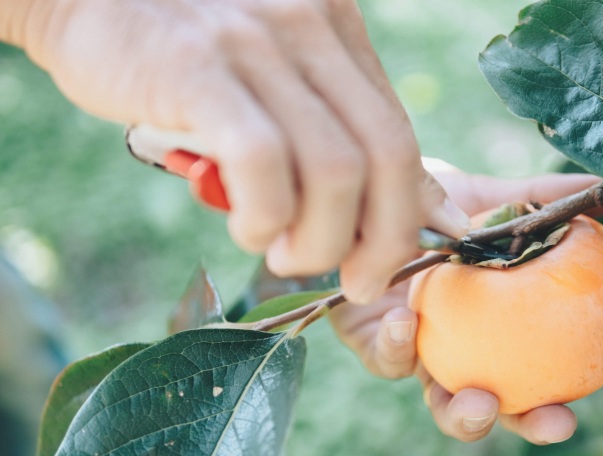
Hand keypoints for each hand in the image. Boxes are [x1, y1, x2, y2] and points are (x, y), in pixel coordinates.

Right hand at [11, 0, 469, 303]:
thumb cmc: (184, 55)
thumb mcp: (274, 76)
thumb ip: (336, 128)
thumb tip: (417, 205)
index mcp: (336, 29)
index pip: (401, 138)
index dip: (404, 216)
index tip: (378, 264)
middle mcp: (309, 27)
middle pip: (387, 157)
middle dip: (381, 241)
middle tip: (350, 280)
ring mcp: (256, 44)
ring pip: (333, 170)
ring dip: (317, 240)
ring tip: (280, 250)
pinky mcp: (197, 66)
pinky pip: (261, 161)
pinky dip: (265, 216)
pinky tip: (246, 227)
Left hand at [330, 158, 602, 443]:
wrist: (358, 198)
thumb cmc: (425, 205)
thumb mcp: (482, 197)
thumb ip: (535, 199)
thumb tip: (601, 190)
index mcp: (498, 322)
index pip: (553, 355)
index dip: (592, 367)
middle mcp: (464, 348)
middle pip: (506, 402)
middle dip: (533, 422)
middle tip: (558, 422)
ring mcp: (420, 354)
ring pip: (443, 401)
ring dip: (464, 414)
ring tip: (479, 402)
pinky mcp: (373, 347)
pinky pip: (387, 358)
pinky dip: (399, 345)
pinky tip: (406, 321)